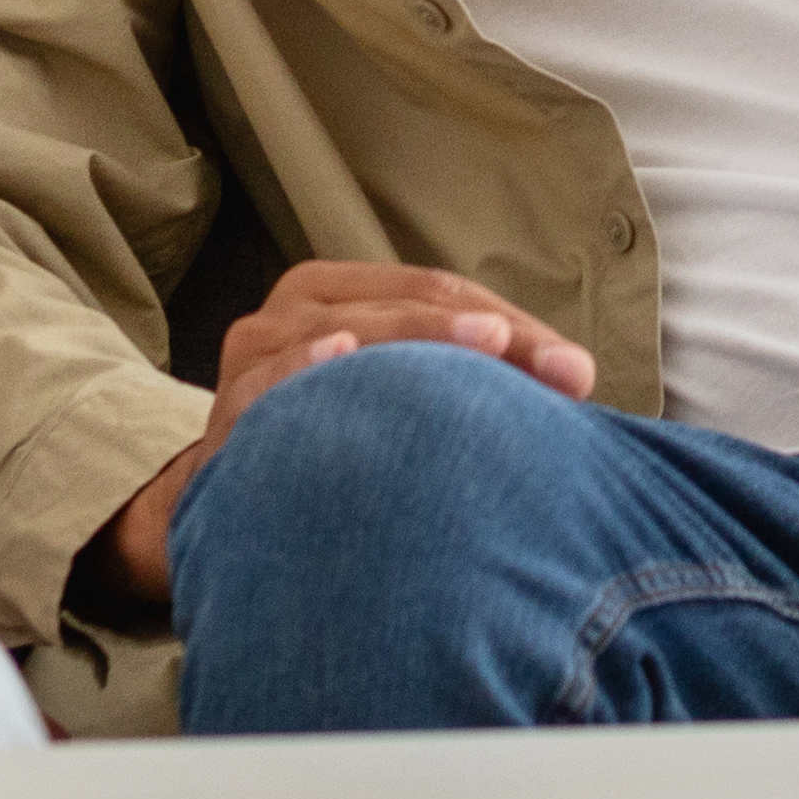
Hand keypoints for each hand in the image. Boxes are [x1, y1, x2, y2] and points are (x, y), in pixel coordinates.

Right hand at [95, 263, 599, 620]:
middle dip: (493, 338)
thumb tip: (578, 382)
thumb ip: (471, 380)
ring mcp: (256, 358)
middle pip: (408, 307)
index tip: (579, 373)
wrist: (218, 508)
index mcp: (339, 292)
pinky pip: (270, 383)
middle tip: (562, 374)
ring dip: (422, 342)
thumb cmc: (327, 441)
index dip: (516, 325)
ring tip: (488, 348)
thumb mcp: (393, 397)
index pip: (442, 291)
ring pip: (350, 331)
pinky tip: (341, 357)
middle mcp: (295, 312)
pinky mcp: (227, 412)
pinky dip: (305, 367)